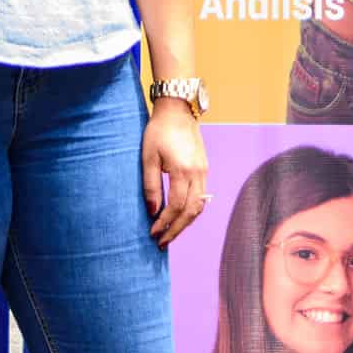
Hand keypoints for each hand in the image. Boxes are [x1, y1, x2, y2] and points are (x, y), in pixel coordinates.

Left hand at [142, 100, 209, 248]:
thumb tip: (152, 211)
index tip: (152, 233)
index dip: (164, 223)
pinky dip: (192, 211)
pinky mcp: (205, 168)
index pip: (175, 206)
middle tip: (162, 242)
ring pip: (200, 206)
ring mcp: (204, 171)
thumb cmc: (159, 131)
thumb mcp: (148, 157)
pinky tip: (181, 216)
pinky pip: (202, 196)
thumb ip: (151, 185)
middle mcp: (198, 173)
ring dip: (186, 223)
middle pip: (191, 211)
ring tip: (171, 233)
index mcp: (183, 170)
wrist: (178, 110)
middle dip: (176, 229)